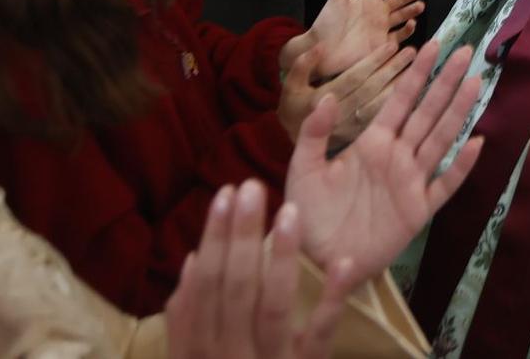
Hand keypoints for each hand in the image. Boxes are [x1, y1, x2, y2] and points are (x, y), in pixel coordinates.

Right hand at [166, 181, 353, 358]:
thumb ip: (187, 322)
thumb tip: (190, 265)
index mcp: (198, 354)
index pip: (204, 288)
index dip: (214, 241)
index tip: (225, 195)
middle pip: (234, 292)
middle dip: (240, 237)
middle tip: (250, 186)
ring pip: (272, 310)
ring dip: (280, 259)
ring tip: (289, 212)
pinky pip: (318, 338)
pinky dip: (330, 301)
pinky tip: (342, 264)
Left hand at [286, 45, 485, 283]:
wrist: (313, 261)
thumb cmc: (306, 215)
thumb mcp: (303, 169)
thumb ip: (314, 133)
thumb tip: (330, 96)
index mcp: (371, 143)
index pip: (400, 101)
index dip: (416, 74)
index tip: (431, 45)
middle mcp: (396, 156)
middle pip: (427, 113)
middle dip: (446, 82)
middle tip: (465, 51)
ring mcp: (410, 182)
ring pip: (440, 139)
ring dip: (458, 111)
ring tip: (475, 83)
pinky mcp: (418, 210)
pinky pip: (445, 184)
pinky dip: (461, 165)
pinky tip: (476, 143)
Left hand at [291, 0, 425, 76]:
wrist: (320, 51)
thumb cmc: (326, 24)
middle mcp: (378, 12)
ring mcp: (381, 28)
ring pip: (403, 16)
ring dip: (412, 9)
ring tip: (420, 5)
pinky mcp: (383, 45)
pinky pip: (400, 36)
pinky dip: (408, 30)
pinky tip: (411, 23)